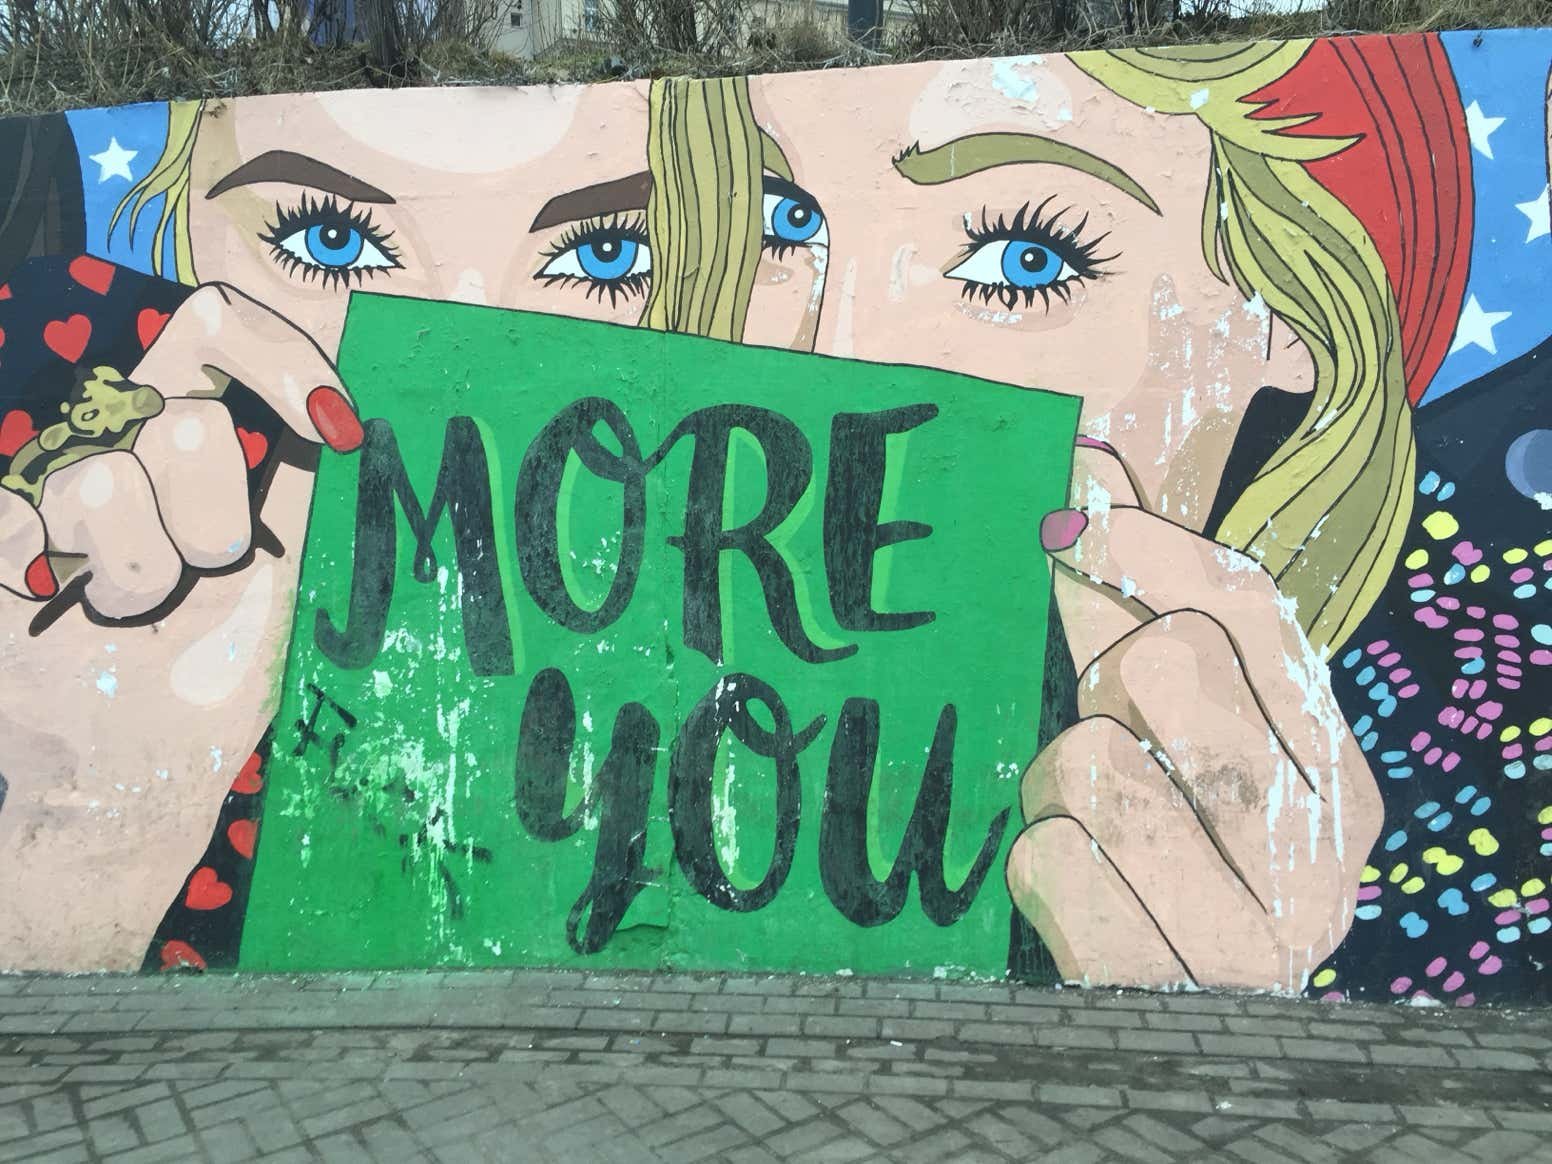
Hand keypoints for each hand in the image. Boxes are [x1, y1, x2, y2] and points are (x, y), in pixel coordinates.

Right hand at [0, 283, 359, 969]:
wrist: (127, 771)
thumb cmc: (213, 678)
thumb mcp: (280, 573)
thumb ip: (295, 487)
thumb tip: (353, 417)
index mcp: (198, 436)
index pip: (217, 322)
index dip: (281, 354)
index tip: (335, 429)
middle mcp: (120, 438)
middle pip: (186, 413)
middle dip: (218, 515)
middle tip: (209, 573)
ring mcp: (52, 477)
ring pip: (113, 475)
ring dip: (149, 567)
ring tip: (141, 609)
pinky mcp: (4, 526)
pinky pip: (52, 516)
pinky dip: (98, 581)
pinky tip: (84, 612)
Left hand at [1006, 442, 1382, 989]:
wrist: (1173, 1021)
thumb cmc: (1168, 854)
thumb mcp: (1179, 734)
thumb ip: (1140, 606)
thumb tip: (1082, 461)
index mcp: (1334, 776)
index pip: (1248, 612)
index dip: (1147, 547)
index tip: (1072, 512)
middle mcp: (1315, 857)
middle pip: (1167, 669)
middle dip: (1105, 684)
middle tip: (1104, 731)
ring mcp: (1241, 941)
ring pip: (1092, 766)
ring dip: (1060, 784)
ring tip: (1093, 828)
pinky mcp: (1149, 990)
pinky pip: (1043, 860)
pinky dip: (1036, 864)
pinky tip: (1077, 891)